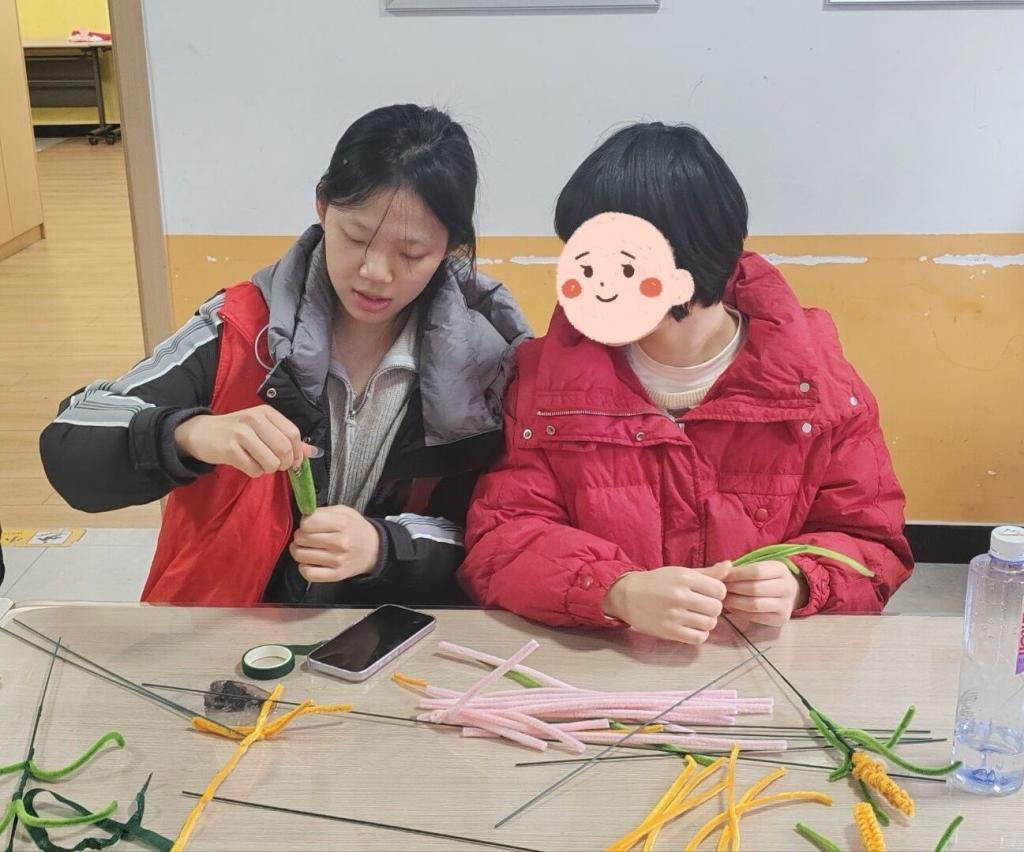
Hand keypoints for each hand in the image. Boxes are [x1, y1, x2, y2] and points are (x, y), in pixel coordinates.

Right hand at [174, 405, 311, 476]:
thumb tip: (312, 452)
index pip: (293, 434)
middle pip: (284, 449)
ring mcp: (241, 433)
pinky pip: (254, 469)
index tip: (293, 462)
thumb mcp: (262, 429)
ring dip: (268, 469)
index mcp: (266, 412)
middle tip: (277, 465)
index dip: (298, 452)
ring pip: (271, 462)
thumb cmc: (236, 431)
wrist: (200, 433)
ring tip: (260, 464)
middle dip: (284, 464)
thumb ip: (286, 438)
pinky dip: (254, 472)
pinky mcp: (230, 449)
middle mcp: (254, 419)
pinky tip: (246, 464)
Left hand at [289, 505, 379, 582]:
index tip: (309, 524)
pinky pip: (309, 574)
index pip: (307, 523)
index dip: (304, 522)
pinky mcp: (336, 575)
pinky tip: (309, 562)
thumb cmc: (355, 529)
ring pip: (301, 556)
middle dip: (300, 536)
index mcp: (342, 523)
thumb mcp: (344, 511)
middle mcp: (340, 543)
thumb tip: (304, 517)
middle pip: (302, 539)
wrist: (374, 550)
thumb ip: (323, 511)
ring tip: (307, 548)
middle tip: (307, 536)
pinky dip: (304, 567)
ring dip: (299, 551)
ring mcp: (338, 561)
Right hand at [602, 562, 730, 644]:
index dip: (717, 593)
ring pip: (709, 624)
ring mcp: (674, 615)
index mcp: (684, 578)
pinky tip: (691, 627)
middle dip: (713, 608)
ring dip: (706, 622)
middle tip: (702, 606)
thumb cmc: (656, 583)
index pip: (720, 590)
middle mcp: (680, 596)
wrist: (626, 596)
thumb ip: (707, 572)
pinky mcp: (669, 631)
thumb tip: (729, 566)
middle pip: (716, 608)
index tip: (708, 594)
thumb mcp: (680, 572)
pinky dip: (699, 634)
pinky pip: (698, 638)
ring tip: (696, 617)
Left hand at [722, 560, 808, 627]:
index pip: (756, 572)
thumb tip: (718, 567)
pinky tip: (732, 608)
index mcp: (781, 570)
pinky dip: (740, 613)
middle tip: (719, 589)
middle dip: (733, 589)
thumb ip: (740, 567)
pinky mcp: (780, 619)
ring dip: (735, 602)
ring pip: (754, 605)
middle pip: (754, 589)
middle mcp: (787, 587)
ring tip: (723, 599)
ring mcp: (786, 605)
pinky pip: (756, 617)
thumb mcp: (760, 566)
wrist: (790, 593)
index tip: (723, 576)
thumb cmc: (767, 577)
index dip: (736, 574)